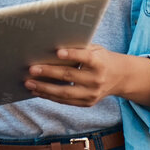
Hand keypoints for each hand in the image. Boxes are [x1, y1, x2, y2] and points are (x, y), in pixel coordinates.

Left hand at [25, 46, 149, 109]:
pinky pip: (66, 101)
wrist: (120, 77)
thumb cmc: (102, 58)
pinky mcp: (87, 103)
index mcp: (100, 63)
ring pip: (65, 93)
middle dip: (48, 73)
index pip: (85, 58)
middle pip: (69, 76)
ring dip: (44, 88)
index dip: (72, 54)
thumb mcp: (95, 50)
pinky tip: (37, 91)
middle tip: (31, 69)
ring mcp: (92, 94)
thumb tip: (51, 46)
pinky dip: (50, 96)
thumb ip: (79, 49)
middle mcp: (97, 79)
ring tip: (29, 84)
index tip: (57, 51)